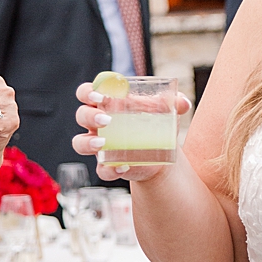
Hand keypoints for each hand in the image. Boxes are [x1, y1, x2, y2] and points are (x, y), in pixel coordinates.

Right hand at [74, 80, 191, 181]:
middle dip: (90, 116)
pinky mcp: (107, 165)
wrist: (161, 154)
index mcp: (107, 104)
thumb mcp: (165, 112)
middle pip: (81, 115)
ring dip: (87, 143)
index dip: (88, 92)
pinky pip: (101, 169)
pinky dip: (109, 170)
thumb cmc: (156, 124)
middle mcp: (97, 124)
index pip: (86, 93)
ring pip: (79, 143)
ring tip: (103, 144)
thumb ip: (174, 104)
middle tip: (107, 119)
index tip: (101, 95)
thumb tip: (182, 102)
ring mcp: (100, 146)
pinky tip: (124, 166)